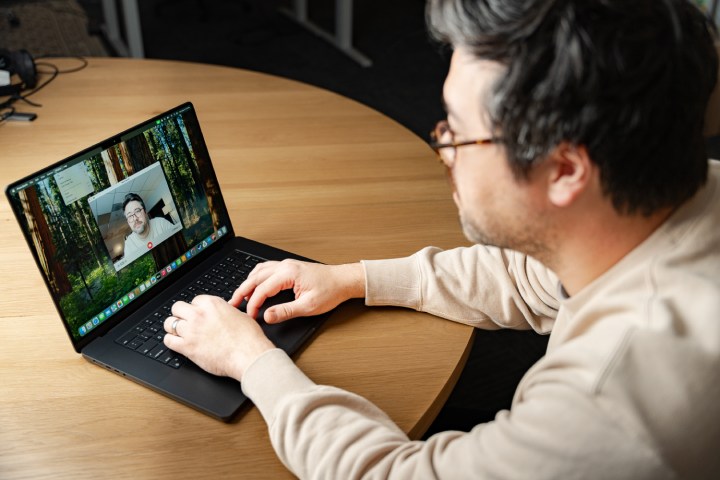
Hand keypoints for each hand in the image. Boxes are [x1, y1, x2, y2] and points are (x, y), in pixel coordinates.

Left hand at [163, 295, 274, 380]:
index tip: (198, 314)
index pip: (194, 300)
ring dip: (174, 327)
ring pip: (169, 323)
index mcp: (212, 304)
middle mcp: (199, 314)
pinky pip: (168, 340)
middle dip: (181, 314)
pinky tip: (177, 343)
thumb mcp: (240, 315)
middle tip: (186, 321)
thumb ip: (226, 311)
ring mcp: (191, 330)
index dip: (197, 308)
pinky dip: (171, 341)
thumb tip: (223, 312)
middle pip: (177, 307)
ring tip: (179, 332)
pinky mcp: (187, 347)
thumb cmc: (249, 338)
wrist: (249, 354)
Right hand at [230, 260, 365, 322]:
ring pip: (259, 271)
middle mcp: (285, 266)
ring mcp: (286, 264)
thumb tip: (267, 316)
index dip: (253, 304)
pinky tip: (254, 284)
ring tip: (240, 296)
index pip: (262, 289)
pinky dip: (256, 277)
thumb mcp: (308, 307)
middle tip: (232, 304)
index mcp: (288, 274)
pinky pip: (266, 269)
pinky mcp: (288, 267)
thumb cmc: (330, 292)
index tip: (250, 316)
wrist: (343, 280)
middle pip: (255, 278)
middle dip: (243, 291)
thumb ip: (285, 312)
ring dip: (248, 283)